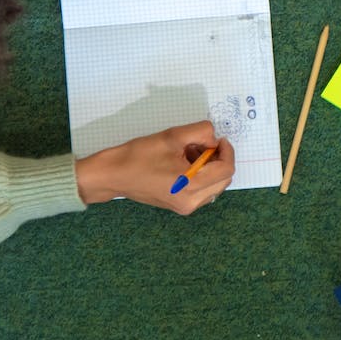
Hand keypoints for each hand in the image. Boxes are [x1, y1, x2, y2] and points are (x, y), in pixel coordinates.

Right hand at [75, 120, 234, 214]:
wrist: (113, 175)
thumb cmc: (139, 155)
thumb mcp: (172, 136)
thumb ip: (200, 132)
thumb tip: (214, 138)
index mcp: (191, 186)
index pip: (226, 169)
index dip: (227, 151)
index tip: (218, 139)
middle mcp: (191, 202)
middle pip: (224, 179)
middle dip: (217, 159)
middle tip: (200, 144)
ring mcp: (185, 207)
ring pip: (215, 186)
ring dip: (209, 167)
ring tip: (188, 152)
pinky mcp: (180, 207)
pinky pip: (203, 191)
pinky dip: (201, 176)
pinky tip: (184, 164)